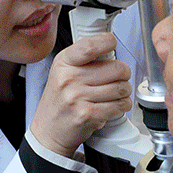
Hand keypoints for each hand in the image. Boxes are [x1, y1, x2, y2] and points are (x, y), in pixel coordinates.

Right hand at [30, 33, 133, 157]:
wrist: (48, 131)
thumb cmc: (59, 101)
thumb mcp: (62, 72)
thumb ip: (83, 59)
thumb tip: (110, 47)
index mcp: (63, 63)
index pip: (90, 46)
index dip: (107, 42)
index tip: (112, 43)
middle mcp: (69, 78)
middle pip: (116, 68)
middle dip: (124, 73)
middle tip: (119, 77)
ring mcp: (78, 97)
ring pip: (121, 88)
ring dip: (125, 92)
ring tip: (116, 94)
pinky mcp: (88, 114)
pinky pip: (119, 105)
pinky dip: (123, 106)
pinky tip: (115, 105)